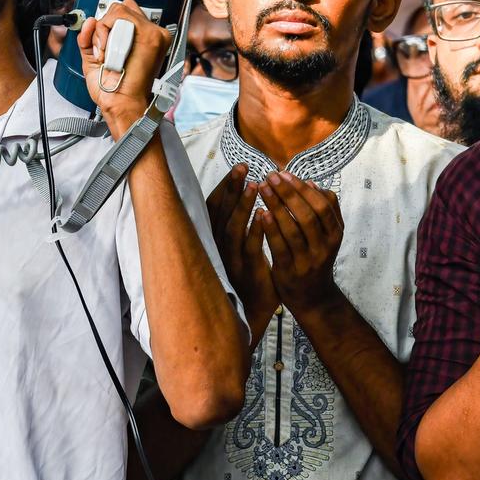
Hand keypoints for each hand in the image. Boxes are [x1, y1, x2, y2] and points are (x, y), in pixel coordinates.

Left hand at [77, 0, 171, 137]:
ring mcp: (152, 33)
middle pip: (121, 7)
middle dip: (104, 27)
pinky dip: (106, 33)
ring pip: (119, 10)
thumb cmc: (111, 89)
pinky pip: (120, 18)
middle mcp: (149, 33)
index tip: (103, 43)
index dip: (109, 24)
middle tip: (103, 51)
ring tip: (106, 55)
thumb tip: (89, 22)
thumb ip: (89, 38)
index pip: (125, 12)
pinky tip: (108, 53)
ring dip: (104, 32)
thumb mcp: (94, 59)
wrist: (121, 104)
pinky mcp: (151, 36)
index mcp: (141, 38)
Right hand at [207, 165, 284, 336]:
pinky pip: (248, 249)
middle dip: (232, 189)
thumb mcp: (239, 248)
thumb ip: (239, 225)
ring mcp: (229, 261)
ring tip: (256, 187)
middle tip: (244, 168)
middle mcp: (217, 248)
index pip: (215, 208)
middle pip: (220, 213)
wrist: (252, 312)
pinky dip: (255, 231)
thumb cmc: (246, 275)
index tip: (240, 168)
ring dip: (243, 206)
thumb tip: (245, 195)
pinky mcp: (244, 273)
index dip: (226, 187)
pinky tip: (264, 216)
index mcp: (215, 240)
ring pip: (232, 229)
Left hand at [262, 171, 344, 312]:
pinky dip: (271, 229)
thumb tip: (311, 183)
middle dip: (289, 192)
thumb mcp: (327, 235)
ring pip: (293, 229)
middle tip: (271, 176)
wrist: (313, 298)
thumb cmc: (315, 257)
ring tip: (262, 188)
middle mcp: (325, 246)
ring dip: (277, 206)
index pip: (323, 205)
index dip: (303, 188)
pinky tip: (260, 213)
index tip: (284, 173)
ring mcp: (308, 260)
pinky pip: (280, 247)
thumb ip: (324, 211)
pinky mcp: (290, 271)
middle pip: (308, 215)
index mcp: (335, 234)